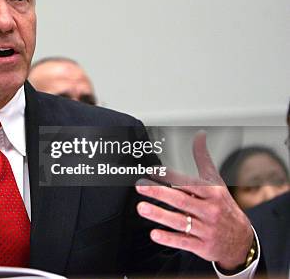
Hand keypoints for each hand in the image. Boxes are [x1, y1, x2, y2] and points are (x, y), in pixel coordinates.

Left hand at [135, 131, 253, 270]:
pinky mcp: (202, 246)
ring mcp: (206, 229)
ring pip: (180, 222)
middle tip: (140, 186)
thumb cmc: (222, 205)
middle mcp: (209, 210)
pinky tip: (154, 233)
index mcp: (212, 193)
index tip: (153, 171)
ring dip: (159, 215)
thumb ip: (203, 159)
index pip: (189, 183)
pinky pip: (183, 242)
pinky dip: (169, 238)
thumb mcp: (215, 181)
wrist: (241, 239)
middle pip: (181, 200)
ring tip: (141, 208)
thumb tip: (199, 135)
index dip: (170, 176)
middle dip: (159, 193)